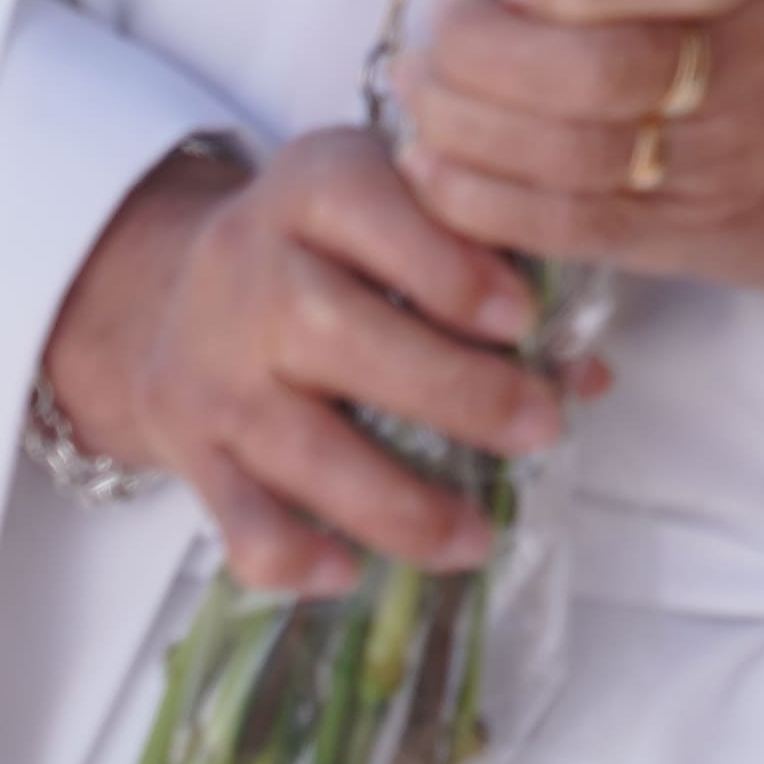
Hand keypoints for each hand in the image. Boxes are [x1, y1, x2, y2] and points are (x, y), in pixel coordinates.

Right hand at [38, 129, 573, 593]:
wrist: (176, 283)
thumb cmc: (335, 244)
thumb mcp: (406, 210)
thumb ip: (494, 268)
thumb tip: (588, 372)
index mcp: (313, 189)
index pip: (369, 213)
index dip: (449, 269)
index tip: (526, 318)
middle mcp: (248, 273)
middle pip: (336, 335)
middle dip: (452, 391)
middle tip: (541, 428)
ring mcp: (211, 367)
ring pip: (295, 444)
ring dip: (395, 502)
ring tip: (478, 537)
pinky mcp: (188, 448)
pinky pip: (233, 516)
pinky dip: (289, 554)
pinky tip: (350, 573)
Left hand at [397, 0, 763, 296]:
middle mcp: (747, 77)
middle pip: (600, 73)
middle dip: (488, 52)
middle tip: (439, 30)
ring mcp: (710, 167)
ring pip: (564, 154)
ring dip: (463, 123)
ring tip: (420, 90)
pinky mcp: (678, 238)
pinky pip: (563, 225)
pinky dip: (481, 200)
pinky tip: (434, 168)